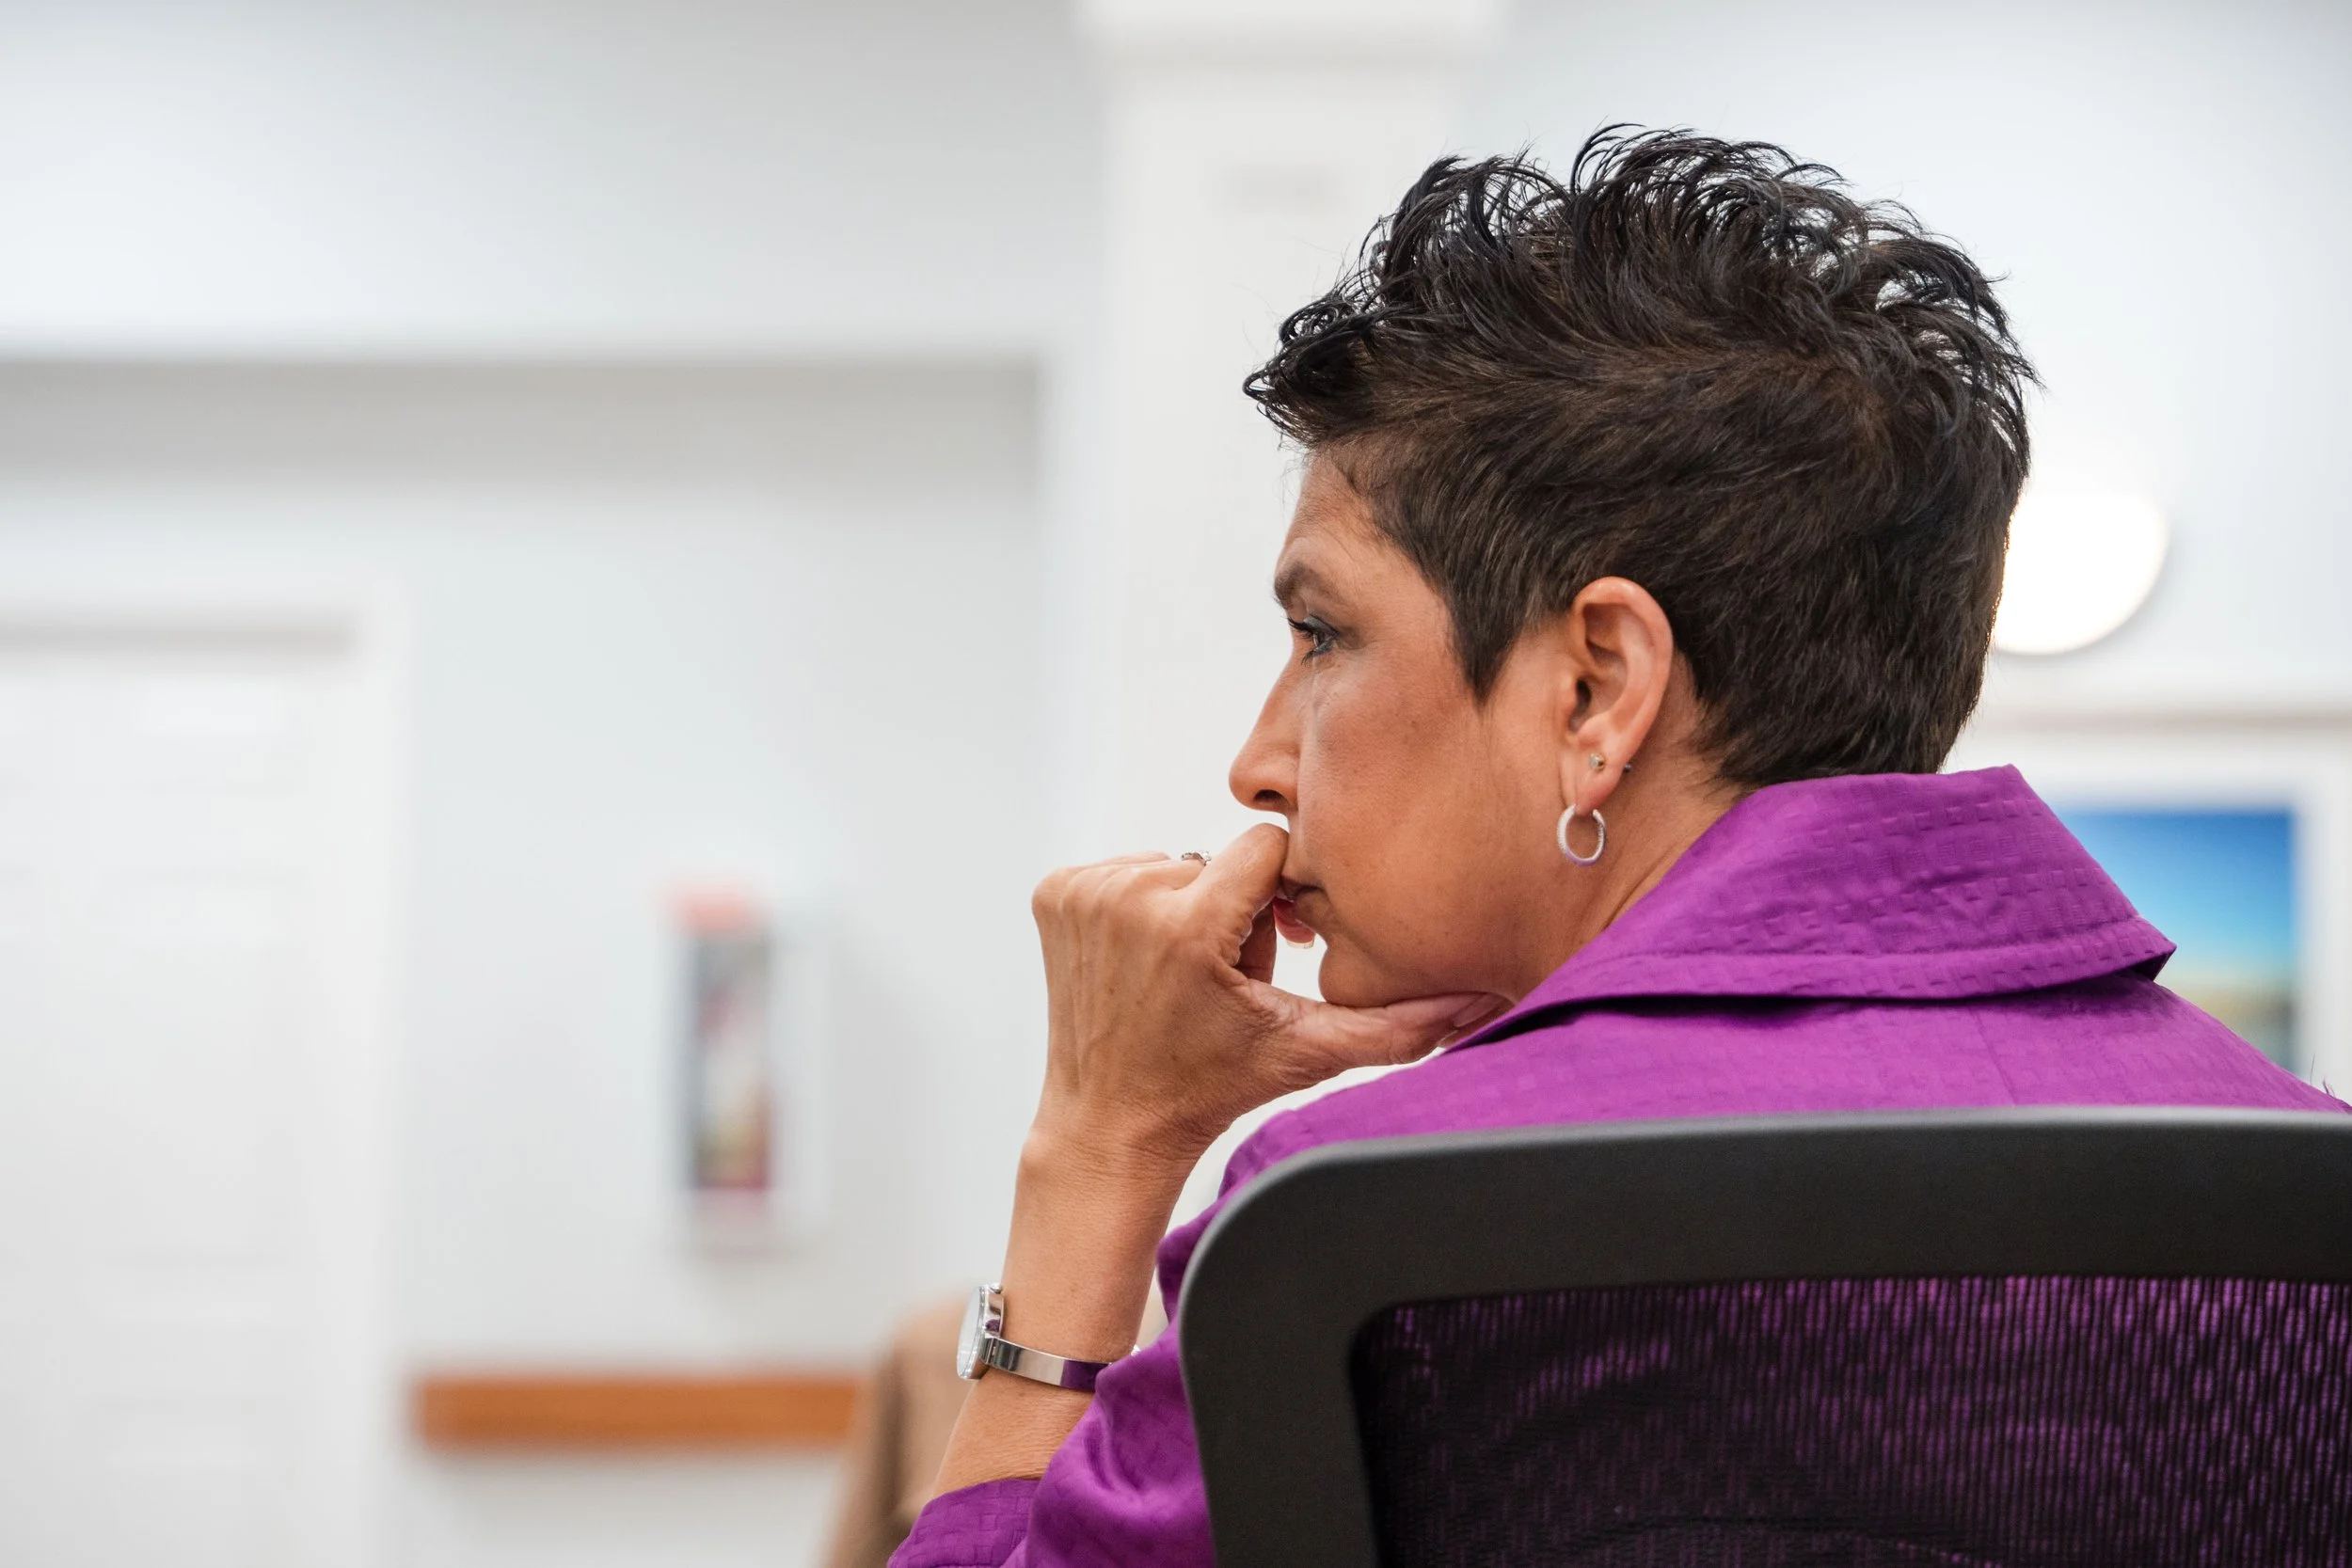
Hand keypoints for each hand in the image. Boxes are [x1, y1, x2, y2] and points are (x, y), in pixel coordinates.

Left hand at [1027, 821, 1503, 1182]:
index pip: (1266, 849)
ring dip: (1188, 907)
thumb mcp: (1306, 1052)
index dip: (1278, 897)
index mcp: (1187, 927)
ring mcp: (1084, 895)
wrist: (1112, 1124)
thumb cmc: (1205, 1089)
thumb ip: (1394, 1025)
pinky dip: (1142, 906)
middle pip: (1219, 860)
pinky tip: (1146, 961)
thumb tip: (1475, 1006)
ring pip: (1174, 863)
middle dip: (1232, 910)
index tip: (1268, 947)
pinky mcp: (1055, 894)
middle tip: (1222, 979)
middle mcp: (1127, 899)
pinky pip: (1124, 869)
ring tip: (1184, 974)